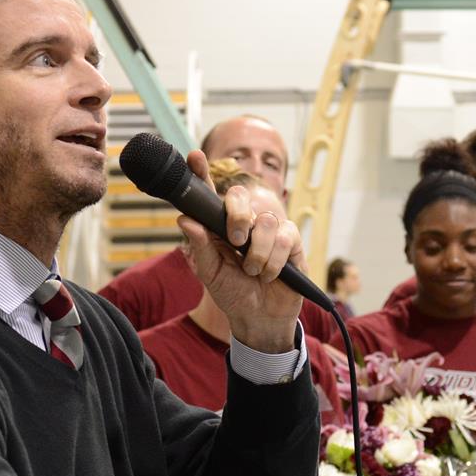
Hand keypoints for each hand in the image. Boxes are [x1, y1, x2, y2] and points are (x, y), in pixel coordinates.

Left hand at [176, 149, 303, 350]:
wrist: (258, 318)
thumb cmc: (232, 293)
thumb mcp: (209, 273)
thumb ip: (198, 247)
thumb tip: (184, 220)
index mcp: (219, 226)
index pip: (210, 194)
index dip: (202, 173)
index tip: (194, 157)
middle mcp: (244, 222)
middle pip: (240, 196)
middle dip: (237, 216)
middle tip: (235, 242)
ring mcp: (269, 230)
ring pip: (265, 221)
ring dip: (256, 253)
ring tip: (252, 271)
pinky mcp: (291, 243)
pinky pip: (284, 239)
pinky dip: (272, 261)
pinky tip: (269, 274)